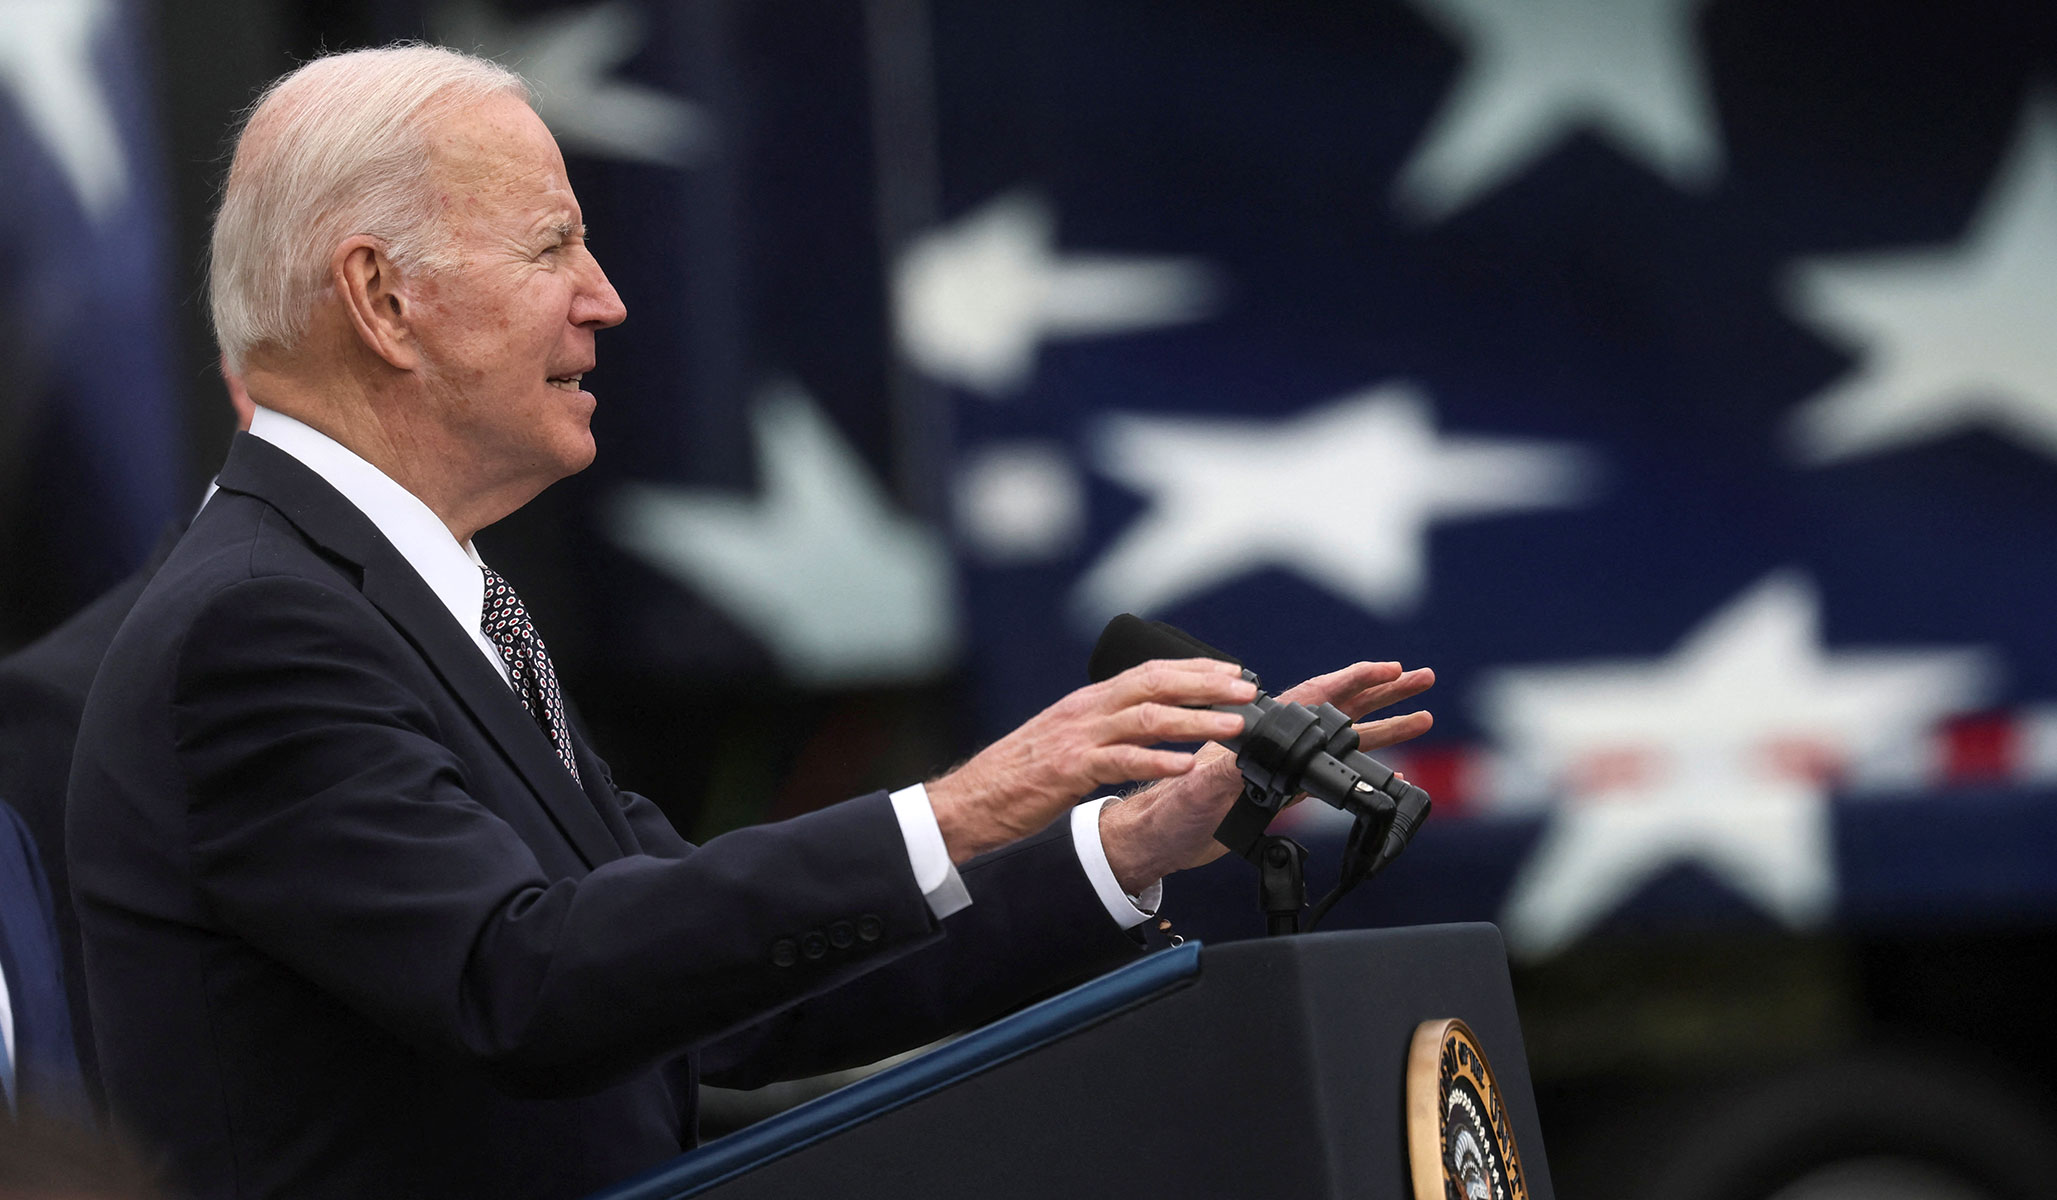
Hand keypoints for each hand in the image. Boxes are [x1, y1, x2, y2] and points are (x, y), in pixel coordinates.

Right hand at [925, 659, 1257, 863]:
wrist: (972, 800)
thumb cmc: (1020, 775)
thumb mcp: (1066, 740)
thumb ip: (1103, 729)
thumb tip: (1144, 725)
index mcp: (1089, 703)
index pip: (1149, 672)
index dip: (1195, 670)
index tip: (1234, 673)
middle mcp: (1087, 711)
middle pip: (1155, 684)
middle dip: (1207, 686)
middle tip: (1248, 692)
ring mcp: (1078, 738)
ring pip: (1147, 719)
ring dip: (1195, 721)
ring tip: (1233, 728)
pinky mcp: (1070, 770)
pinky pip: (1121, 761)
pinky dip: (1157, 762)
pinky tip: (1185, 766)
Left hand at [1098, 660, 1434, 892]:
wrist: (1156, 839)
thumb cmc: (1168, 812)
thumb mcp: (1196, 793)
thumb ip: (1223, 776)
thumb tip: (1244, 763)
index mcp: (1258, 731)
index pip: (1316, 696)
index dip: (1355, 680)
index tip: (1390, 668)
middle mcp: (1276, 743)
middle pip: (1340, 708)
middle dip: (1383, 692)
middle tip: (1423, 677)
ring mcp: (1283, 765)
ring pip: (1343, 738)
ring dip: (1384, 725)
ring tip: (1423, 714)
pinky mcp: (1283, 790)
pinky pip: (1334, 772)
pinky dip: (1365, 765)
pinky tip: (1392, 768)